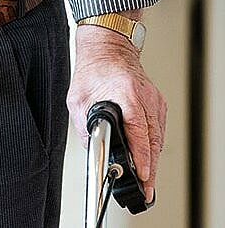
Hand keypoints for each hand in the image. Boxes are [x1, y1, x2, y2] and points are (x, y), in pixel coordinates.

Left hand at [67, 26, 164, 204]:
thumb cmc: (92, 68)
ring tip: (144, 177)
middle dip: (148, 168)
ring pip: (157, 138)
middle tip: (144, 187)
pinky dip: (152, 144)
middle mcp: (144, 98)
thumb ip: (83, 124)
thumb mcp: (77, 98)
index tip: (142, 174)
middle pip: (152, 141)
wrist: (107, 46)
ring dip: (151, 158)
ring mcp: (153, 100)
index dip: (141, 157)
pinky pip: (157, 129)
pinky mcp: (156, 102)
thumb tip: (92, 148)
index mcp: (126, 95)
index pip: (139, 132)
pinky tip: (146, 155)